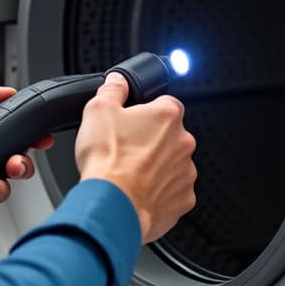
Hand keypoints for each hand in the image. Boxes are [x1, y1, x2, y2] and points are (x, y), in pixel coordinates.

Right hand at [75, 73, 196, 243]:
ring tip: (128, 173)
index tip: (133, 121)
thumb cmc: (107, 160)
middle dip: (150, 142)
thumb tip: (118, 81)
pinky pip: (172, 192)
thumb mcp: (98, 110)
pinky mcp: (183, 200)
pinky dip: (157, 192)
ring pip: (172, 164)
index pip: (165, 103)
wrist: (112, 204)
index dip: (146, 112)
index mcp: (167, 116)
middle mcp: (183, 143)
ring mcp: (186, 173)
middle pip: (169, 136)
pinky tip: (136, 192)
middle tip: (125, 150)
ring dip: (155, 167)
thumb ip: (113, 90)